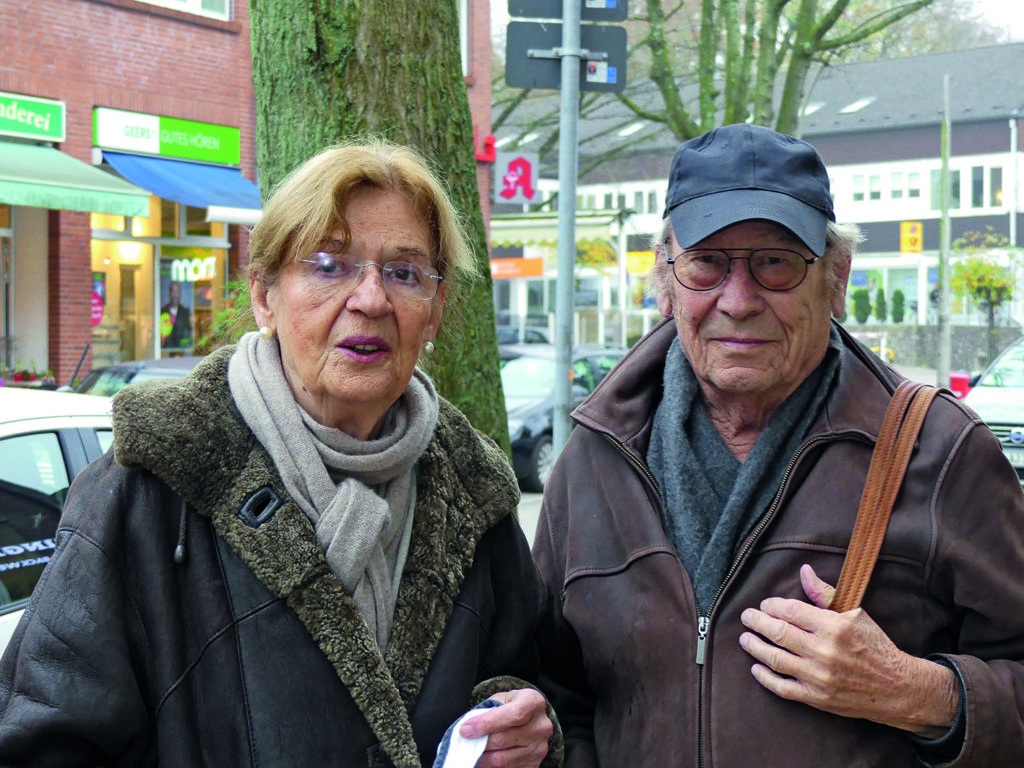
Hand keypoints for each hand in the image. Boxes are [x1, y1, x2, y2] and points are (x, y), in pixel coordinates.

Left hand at [459, 688, 551, 767]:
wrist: (529, 718)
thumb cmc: (511, 706)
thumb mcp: (501, 699)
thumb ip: (488, 710)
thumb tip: (468, 729)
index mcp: (534, 702)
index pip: (513, 715)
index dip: (487, 723)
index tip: (466, 730)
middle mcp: (541, 726)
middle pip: (504, 739)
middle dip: (480, 742)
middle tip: (464, 741)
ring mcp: (539, 748)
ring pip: (503, 759)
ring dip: (482, 757)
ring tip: (472, 751)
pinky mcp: (534, 764)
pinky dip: (490, 766)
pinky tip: (484, 758)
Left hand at [738, 564, 957, 736]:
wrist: (896, 687)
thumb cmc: (874, 645)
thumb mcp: (855, 613)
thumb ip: (824, 594)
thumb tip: (804, 570)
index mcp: (834, 626)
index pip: (790, 611)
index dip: (772, 606)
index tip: (765, 605)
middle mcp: (824, 651)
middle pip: (778, 632)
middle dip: (757, 622)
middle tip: (746, 617)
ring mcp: (819, 676)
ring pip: (775, 659)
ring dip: (755, 647)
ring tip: (745, 639)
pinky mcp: (817, 698)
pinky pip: (783, 688)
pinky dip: (765, 678)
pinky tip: (756, 668)